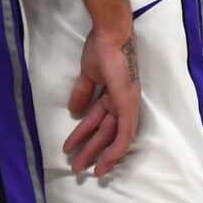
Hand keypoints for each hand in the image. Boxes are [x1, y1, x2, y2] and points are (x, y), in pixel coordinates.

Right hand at [63, 27, 140, 176]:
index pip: (103, 122)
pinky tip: (105, 161)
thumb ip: (83, 93)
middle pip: (106, 133)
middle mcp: (124, 103)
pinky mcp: (128, 105)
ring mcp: (127, 105)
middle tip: (77, 166)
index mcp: (115, 95)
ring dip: (98, 153)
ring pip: (115, 138)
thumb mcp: (89, 75)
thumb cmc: (101, 49)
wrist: (110, 34)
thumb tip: (74, 111)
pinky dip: (117, 149)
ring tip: (81, 167)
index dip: (89, 137)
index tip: (76, 149)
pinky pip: (125, 133)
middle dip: (90, 150)